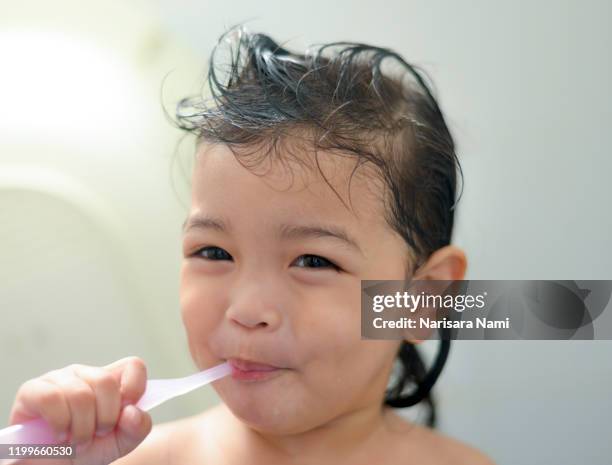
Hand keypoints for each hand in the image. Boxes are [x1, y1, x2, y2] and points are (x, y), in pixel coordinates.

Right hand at [7, 356, 151, 464]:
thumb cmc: (88, 449)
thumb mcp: (121, 442)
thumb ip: (137, 427)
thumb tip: (132, 411)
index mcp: (109, 380)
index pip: (133, 365)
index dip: (135, 388)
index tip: (126, 415)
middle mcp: (84, 374)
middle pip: (105, 381)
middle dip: (105, 417)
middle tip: (96, 435)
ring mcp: (58, 379)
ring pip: (80, 394)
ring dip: (81, 427)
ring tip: (77, 441)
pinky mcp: (32, 390)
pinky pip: (50, 398)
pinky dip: (59, 423)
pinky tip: (59, 434)